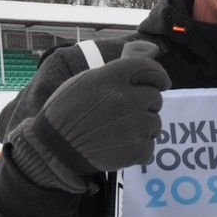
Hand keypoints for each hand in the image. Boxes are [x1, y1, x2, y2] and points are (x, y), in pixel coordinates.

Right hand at [13, 57, 170, 190]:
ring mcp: (135, 124)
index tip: (162, 83)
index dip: (159, 76)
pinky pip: (150, 145)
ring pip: (155, 123)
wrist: (54, 147)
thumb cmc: (66, 111)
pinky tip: (119, 146)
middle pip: (155, 97)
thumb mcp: (84, 82)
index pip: (149, 68)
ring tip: (119, 131)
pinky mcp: (138, 148)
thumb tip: (140, 71)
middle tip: (127, 112)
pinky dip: (138, 148)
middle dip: (146, 104)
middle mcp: (126, 99)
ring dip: (143, 127)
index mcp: (111, 78)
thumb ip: (113, 75)